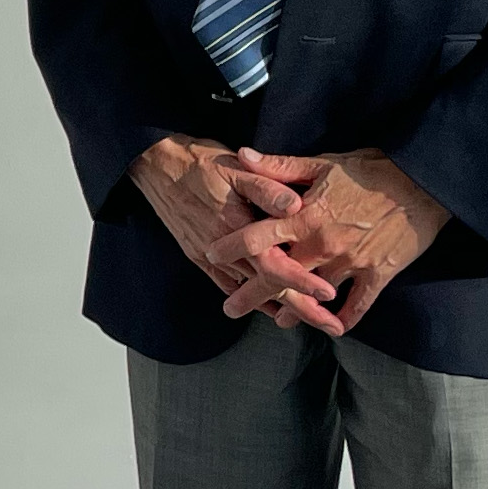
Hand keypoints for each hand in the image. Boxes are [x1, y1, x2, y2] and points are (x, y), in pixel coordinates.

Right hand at [132, 134, 334, 317]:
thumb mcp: (237, 169)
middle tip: (330, 325)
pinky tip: (271, 307)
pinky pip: (229, 286)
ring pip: (250, 291)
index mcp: (237, 227)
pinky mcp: (199, 257)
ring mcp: (208, 256)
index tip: (328, 295)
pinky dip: (252, 299)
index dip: (302, 282)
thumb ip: (267, 188)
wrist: (157, 166)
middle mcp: (223, 250)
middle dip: (301, 309)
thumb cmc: (199, 163)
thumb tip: (296, 204)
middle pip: (268, 288)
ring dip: (282, 308)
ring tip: (310, 321)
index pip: (275, 265)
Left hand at [214, 147, 451, 334]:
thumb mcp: (323, 163)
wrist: (424, 182)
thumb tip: (241, 155)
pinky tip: (331, 326)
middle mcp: (324, 244)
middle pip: (278, 276)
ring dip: (293, 311)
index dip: (231, 247)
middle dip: (251, 294)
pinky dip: (342, 318)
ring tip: (277, 321)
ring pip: (313, 295)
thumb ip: (279, 166)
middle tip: (230, 309)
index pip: (257, 236)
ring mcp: (351, 262)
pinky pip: (357, 306)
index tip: (212, 255)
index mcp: (306, 216)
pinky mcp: (378, 275)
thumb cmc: (371, 169)